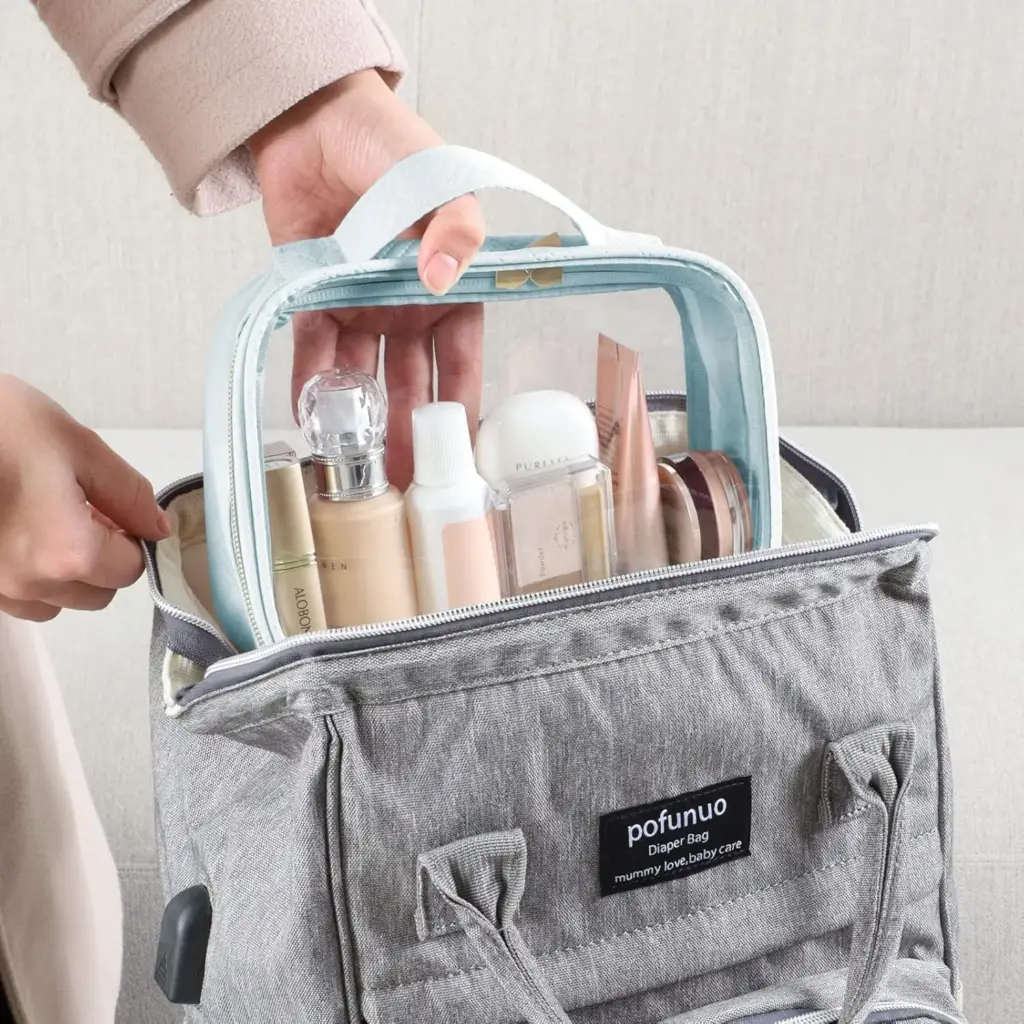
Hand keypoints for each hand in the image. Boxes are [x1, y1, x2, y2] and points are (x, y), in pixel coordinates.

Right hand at [0, 376, 169, 621]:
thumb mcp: (77, 445)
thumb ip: (128, 493)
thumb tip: (157, 528)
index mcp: (67, 554)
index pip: (130, 568)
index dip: (130, 535)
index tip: (111, 506)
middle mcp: (28, 585)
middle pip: (97, 593)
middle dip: (102, 557)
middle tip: (82, 507)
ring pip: (55, 601)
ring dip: (63, 570)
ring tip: (43, 516)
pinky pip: (15, 596)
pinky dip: (28, 573)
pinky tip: (13, 526)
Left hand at [248, 70, 485, 489]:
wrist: (313, 119)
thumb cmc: (389, 145)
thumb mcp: (439, 185)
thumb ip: (455, 229)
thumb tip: (445, 280)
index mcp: (449, 289)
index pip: (462, 362)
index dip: (462, 408)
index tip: (461, 455)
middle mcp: (408, 307)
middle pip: (413, 383)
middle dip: (409, 432)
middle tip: (406, 481)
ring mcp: (362, 307)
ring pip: (365, 376)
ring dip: (362, 418)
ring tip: (359, 465)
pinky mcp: (317, 300)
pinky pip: (315, 350)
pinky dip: (312, 381)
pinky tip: (312, 416)